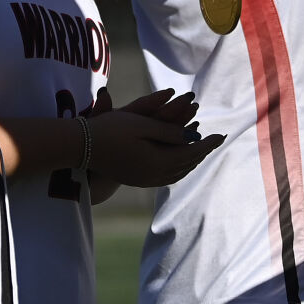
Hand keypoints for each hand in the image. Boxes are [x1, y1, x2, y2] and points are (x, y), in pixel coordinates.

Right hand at [86, 89, 224, 186]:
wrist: (81, 148)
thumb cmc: (109, 129)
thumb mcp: (141, 124)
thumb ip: (168, 131)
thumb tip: (191, 135)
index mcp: (158, 161)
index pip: (191, 152)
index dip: (208, 144)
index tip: (222, 134)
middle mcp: (154, 175)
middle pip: (186, 165)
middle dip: (202, 152)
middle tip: (215, 141)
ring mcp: (144, 180)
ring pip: (177, 173)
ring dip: (191, 161)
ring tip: (200, 150)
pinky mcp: (136, 179)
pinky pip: (166, 176)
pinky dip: (178, 167)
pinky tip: (178, 161)